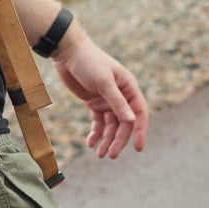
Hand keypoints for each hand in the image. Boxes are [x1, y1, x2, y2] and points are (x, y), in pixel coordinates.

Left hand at [52, 37, 148, 158]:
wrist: (68, 52)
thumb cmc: (89, 62)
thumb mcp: (104, 82)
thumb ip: (117, 102)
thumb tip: (131, 121)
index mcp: (129, 87)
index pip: (139, 113)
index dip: (140, 131)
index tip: (138, 148)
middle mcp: (121, 95)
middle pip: (124, 123)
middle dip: (118, 140)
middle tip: (110, 155)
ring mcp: (107, 100)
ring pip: (111, 125)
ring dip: (106, 139)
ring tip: (99, 154)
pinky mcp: (94, 102)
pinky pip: (98, 122)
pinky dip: (95, 133)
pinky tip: (90, 142)